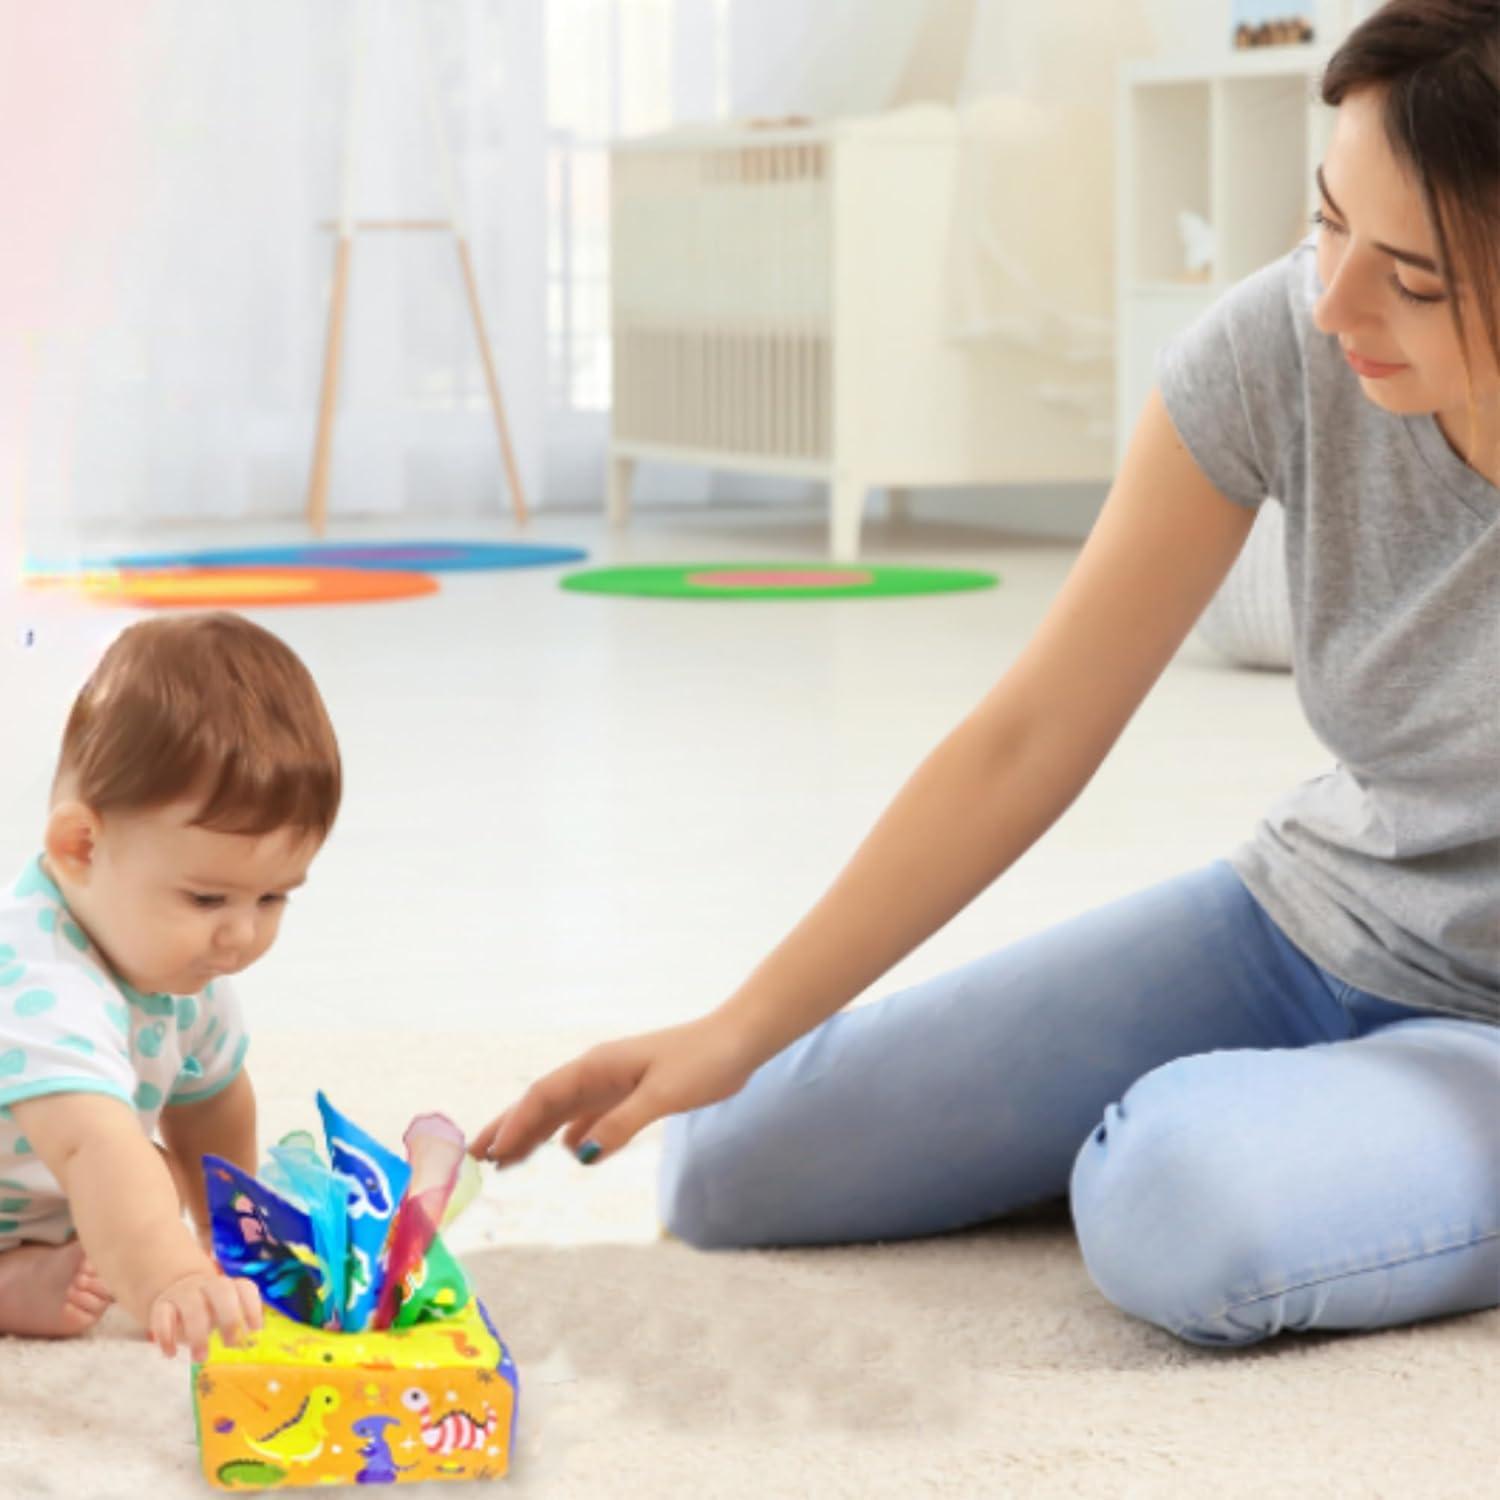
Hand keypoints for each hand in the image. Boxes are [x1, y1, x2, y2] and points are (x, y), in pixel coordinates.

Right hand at [148, 1270, 262, 1361]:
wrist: (176, 1291)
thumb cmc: (208, 1309)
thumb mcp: (222, 1313)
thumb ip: (235, 1326)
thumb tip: (249, 1347)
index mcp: (229, 1286)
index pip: (245, 1288)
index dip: (252, 1307)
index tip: (256, 1330)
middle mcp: (208, 1284)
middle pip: (222, 1292)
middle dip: (229, 1319)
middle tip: (230, 1345)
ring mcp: (184, 1292)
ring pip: (193, 1306)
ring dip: (198, 1334)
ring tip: (200, 1358)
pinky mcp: (162, 1304)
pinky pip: (163, 1316)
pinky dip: (166, 1336)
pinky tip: (171, 1353)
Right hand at [469, 1015, 758, 1167]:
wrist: (739, 1040)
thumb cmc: (704, 1061)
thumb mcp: (663, 1095)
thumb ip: (622, 1124)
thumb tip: (582, 1157)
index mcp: (598, 1065)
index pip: (544, 1096)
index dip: (516, 1124)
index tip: (492, 1153)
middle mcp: (599, 1071)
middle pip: (543, 1101)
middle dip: (510, 1127)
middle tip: (475, 1157)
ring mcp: (615, 1080)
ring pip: (564, 1110)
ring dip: (536, 1133)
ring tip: (507, 1161)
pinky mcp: (634, 1091)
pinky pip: (592, 1115)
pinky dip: (573, 1134)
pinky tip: (570, 1153)